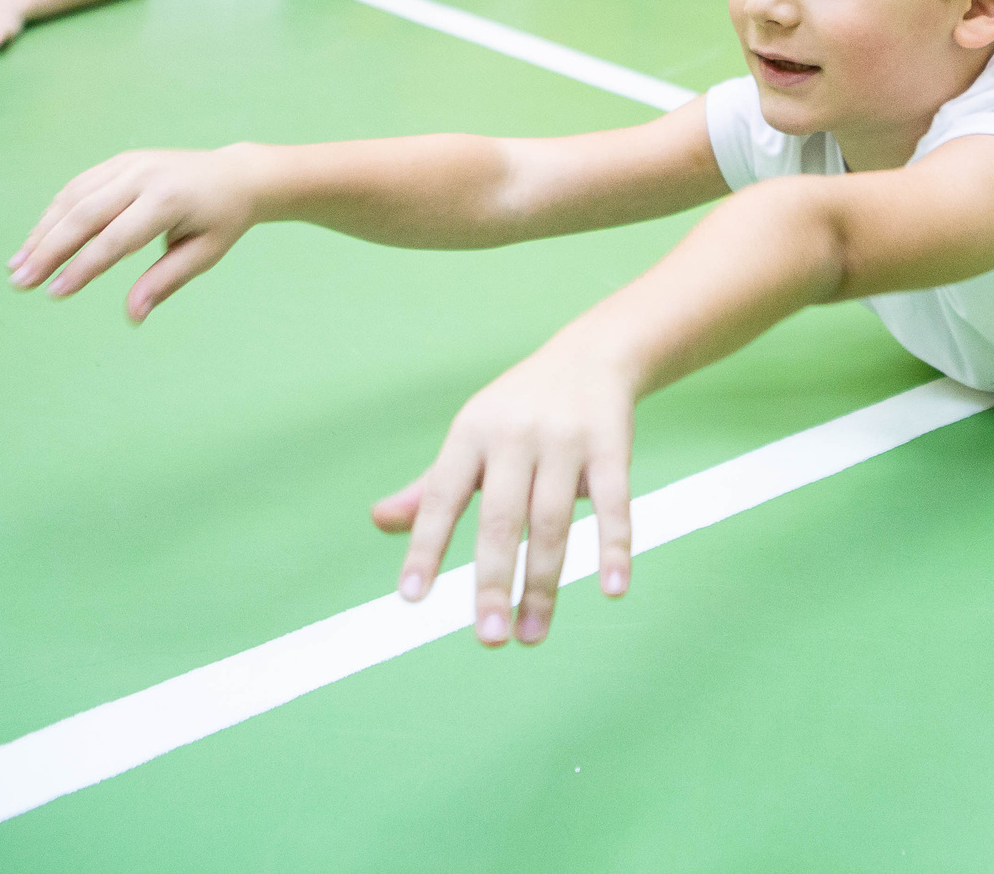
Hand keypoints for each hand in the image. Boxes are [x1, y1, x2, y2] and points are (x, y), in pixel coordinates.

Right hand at [9, 144, 266, 318]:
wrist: (235, 175)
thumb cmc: (221, 222)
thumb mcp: (203, 255)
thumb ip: (164, 282)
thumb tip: (132, 317)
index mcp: (167, 200)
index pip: (114, 239)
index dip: (82, 267)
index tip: (54, 293)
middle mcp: (143, 175)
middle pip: (84, 215)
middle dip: (48, 250)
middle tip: (20, 282)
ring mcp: (129, 163)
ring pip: (74, 198)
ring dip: (42, 232)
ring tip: (16, 266)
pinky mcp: (120, 161)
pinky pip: (79, 186)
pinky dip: (54, 213)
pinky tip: (37, 240)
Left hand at [373, 343, 635, 646]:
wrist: (591, 356)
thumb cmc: (518, 409)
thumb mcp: (471, 437)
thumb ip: (430, 486)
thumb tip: (379, 521)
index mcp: (471, 433)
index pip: (442, 496)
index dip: (426, 546)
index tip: (413, 598)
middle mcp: (515, 435)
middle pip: (502, 519)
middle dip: (493, 582)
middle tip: (488, 637)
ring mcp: (565, 441)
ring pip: (553, 522)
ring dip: (543, 584)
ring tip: (531, 634)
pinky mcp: (611, 446)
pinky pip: (615, 503)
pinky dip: (614, 548)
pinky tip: (612, 589)